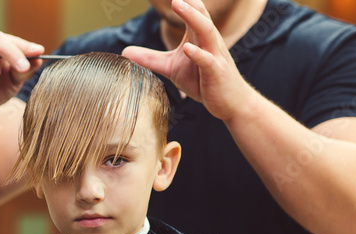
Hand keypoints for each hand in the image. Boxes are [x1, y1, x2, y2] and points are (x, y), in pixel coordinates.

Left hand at [122, 0, 253, 120]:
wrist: (231, 103)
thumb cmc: (204, 82)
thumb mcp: (173, 68)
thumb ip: (151, 59)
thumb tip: (124, 52)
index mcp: (199, 37)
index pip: (192, 12)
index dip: (181, 0)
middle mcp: (209, 41)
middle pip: (199, 15)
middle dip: (187, 2)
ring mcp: (215, 56)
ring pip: (206, 31)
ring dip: (193, 17)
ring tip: (179, 4)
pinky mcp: (217, 73)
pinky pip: (208, 61)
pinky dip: (198, 54)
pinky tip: (187, 49)